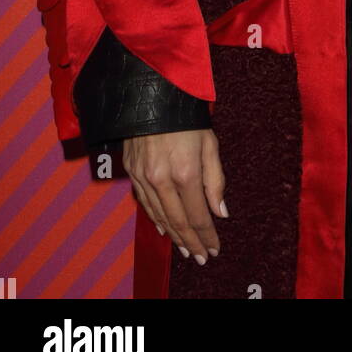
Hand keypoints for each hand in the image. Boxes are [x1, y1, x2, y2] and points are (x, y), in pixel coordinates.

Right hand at [122, 128, 226, 264]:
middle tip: (200, 257)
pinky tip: (164, 228)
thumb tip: (221, 212)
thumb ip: (216, 180)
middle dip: (191, 242)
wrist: (152, 94)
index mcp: (185, 172)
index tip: (214, 249)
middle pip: (178, 221)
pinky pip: (144, 203)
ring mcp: (143, 177)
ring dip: (173, 235)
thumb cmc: (187, 117)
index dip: (207, 235)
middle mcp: (162, 179)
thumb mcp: (209, 143)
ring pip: (159, 216)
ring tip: (185, 248)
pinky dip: (155, 218)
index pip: (198, 214)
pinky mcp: (131, 172)